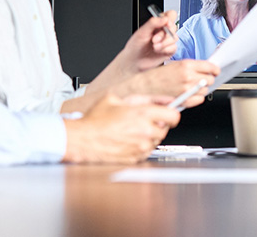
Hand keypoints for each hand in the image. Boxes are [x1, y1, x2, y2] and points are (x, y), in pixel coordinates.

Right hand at [63, 94, 180, 163]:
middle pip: (165, 129)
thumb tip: (164, 99)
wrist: (82, 139)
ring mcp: (141, 146)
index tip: (167, 114)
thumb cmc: (96, 119)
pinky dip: (141, 146)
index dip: (171, 114)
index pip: (174, 116)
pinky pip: (147, 151)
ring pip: (156, 140)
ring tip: (132, 131)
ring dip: (149, 136)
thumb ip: (145, 98)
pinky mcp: (136, 158)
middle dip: (157, 125)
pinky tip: (128, 140)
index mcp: (143, 114)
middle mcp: (145, 131)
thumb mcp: (117, 98)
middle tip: (143, 121)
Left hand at [121, 11, 179, 72]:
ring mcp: (167, 41)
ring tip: (154, 47)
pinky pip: (174, 47)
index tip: (164, 25)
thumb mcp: (141, 32)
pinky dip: (166, 49)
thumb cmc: (135, 47)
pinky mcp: (169, 50)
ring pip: (175, 38)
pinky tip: (158, 51)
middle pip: (173, 27)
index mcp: (157, 24)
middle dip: (164, 34)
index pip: (170, 15)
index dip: (170, 19)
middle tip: (154, 40)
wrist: (134, 62)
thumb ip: (153, 23)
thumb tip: (164, 18)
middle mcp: (163, 31)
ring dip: (164, 43)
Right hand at [133, 60, 218, 109]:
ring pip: (205, 90)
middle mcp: (188, 77)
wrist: (145, 87)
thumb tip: (206, 69)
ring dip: (202, 89)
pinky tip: (190, 94)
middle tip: (202, 78)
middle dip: (208, 79)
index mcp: (186, 65)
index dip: (214, 69)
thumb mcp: (176, 64)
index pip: (210, 67)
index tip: (215, 71)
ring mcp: (186, 89)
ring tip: (192, 86)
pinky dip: (197, 97)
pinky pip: (199, 99)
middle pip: (210, 79)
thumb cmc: (158, 76)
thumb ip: (192, 67)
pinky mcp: (184, 100)